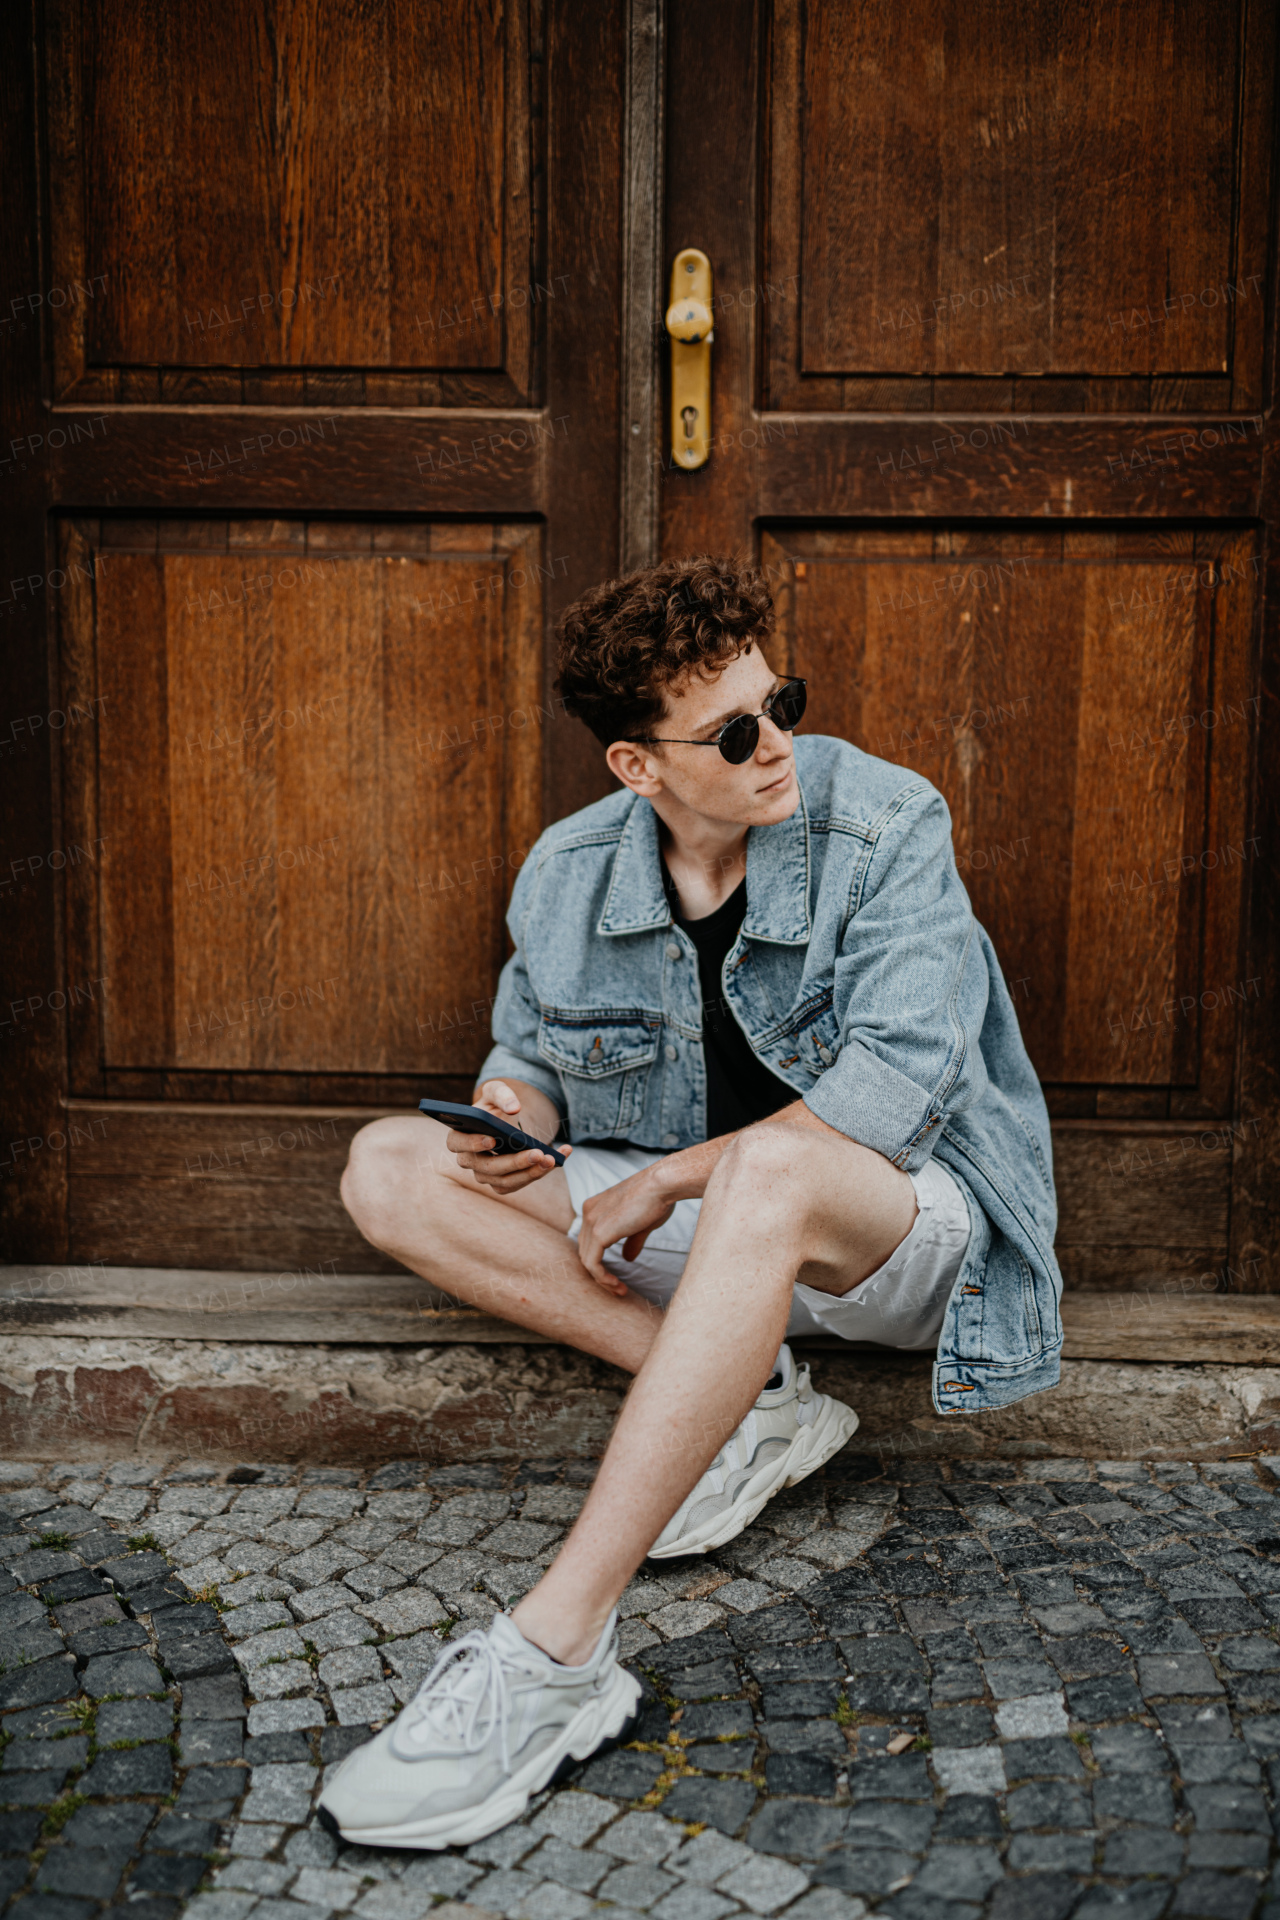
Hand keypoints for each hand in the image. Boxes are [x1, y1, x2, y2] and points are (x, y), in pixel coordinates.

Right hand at [446, 1079, 571, 1194]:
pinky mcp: (501, 1184)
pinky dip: (538, 1173)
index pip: (457, 1144)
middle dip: (514, 1162)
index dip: (473, 1144)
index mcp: (459, 1136)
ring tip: (550, 1159)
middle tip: (538, 1153)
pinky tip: (556, 1159)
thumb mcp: (496, 1091)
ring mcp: (484, 1175)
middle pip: (487, 1168)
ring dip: (530, 1172)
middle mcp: (469, 1160)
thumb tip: (514, 1108)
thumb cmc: (494, 1106)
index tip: (492, 1140)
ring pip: (505, 1181)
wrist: (505, 1121)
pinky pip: (518, 1183)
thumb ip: (502, 1094)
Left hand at [576, 1166, 675, 1296]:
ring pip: (587, 1261)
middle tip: (618, 1288)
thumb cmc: (657, 1198)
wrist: (662, 1184)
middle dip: (600, 1274)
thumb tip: (627, 1258)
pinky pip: (592, 1263)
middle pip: (586, 1252)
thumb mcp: (641, 1224)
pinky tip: (616, 1284)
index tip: (617, 1277)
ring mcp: (591, 1222)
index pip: (589, 1242)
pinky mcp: (599, 1232)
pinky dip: (602, 1277)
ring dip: (602, 1280)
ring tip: (619, 1290)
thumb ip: (631, 1241)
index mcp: (594, 1208)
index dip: (600, 1262)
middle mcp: (588, 1213)